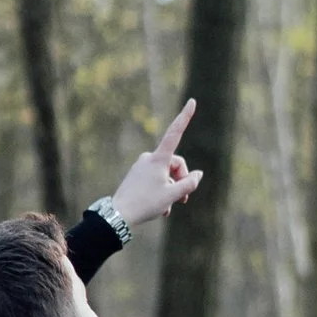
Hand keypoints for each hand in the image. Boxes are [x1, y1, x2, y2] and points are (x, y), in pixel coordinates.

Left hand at [109, 100, 204, 228]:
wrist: (118, 215)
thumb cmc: (146, 204)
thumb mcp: (172, 196)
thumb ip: (188, 184)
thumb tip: (198, 174)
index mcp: (158, 159)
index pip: (175, 133)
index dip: (185, 117)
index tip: (192, 101)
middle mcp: (149, 158)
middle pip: (175, 164)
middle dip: (181, 180)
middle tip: (183, 200)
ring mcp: (141, 166)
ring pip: (165, 175)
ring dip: (171, 190)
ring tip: (167, 208)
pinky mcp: (136, 175)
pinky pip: (155, 180)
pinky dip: (161, 192)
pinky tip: (160, 208)